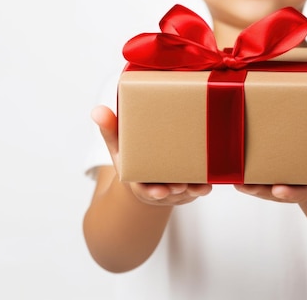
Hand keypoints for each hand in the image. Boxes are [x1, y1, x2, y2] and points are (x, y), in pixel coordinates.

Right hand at [91, 105, 211, 205]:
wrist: (147, 173)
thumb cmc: (133, 157)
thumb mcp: (118, 146)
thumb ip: (109, 130)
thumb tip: (97, 111)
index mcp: (138, 181)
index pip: (144, 190)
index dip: (152, 192)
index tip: (160, 191)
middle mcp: (157, 189)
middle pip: (167, 194)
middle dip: (174, 192)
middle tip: (180, 186)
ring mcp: (174, 191)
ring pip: (185, 194)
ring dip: (193, 191)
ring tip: (200, 186)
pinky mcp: (188, 188)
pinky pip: (196, 190)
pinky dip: (203, 187)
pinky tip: (209, 183)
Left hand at [235, 91, 306, 204]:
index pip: (305, 192)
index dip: (292, 193)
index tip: (279, 190)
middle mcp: (299, 189)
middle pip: (277, 195)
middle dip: (260, 191)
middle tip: (245, 186)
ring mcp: (285, 189)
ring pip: (264, 192)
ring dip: (249, 188)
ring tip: (235, 181)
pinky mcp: (274, 184)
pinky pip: (260, 185)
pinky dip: (247, 182)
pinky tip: (232, 175)